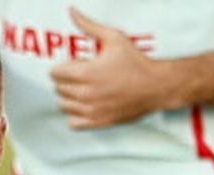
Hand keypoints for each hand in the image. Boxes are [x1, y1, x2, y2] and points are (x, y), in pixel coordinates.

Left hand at [50, 8, 179, 128]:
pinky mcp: (101, 122)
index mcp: (85, 73)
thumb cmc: (137, 61)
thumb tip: (72, 11)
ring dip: (69, 97)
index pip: (55, 74)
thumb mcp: (113, 38)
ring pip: (64, 106)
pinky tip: (85, 106)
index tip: (77, 64)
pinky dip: (75, 115)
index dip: (64, 66)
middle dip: (66, 80)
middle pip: (58, 89)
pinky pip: (74, 124)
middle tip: (82, 76)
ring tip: (83, 90)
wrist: (158, 86)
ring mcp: (93, 111)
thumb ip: (89, 25)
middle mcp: (86, 94)